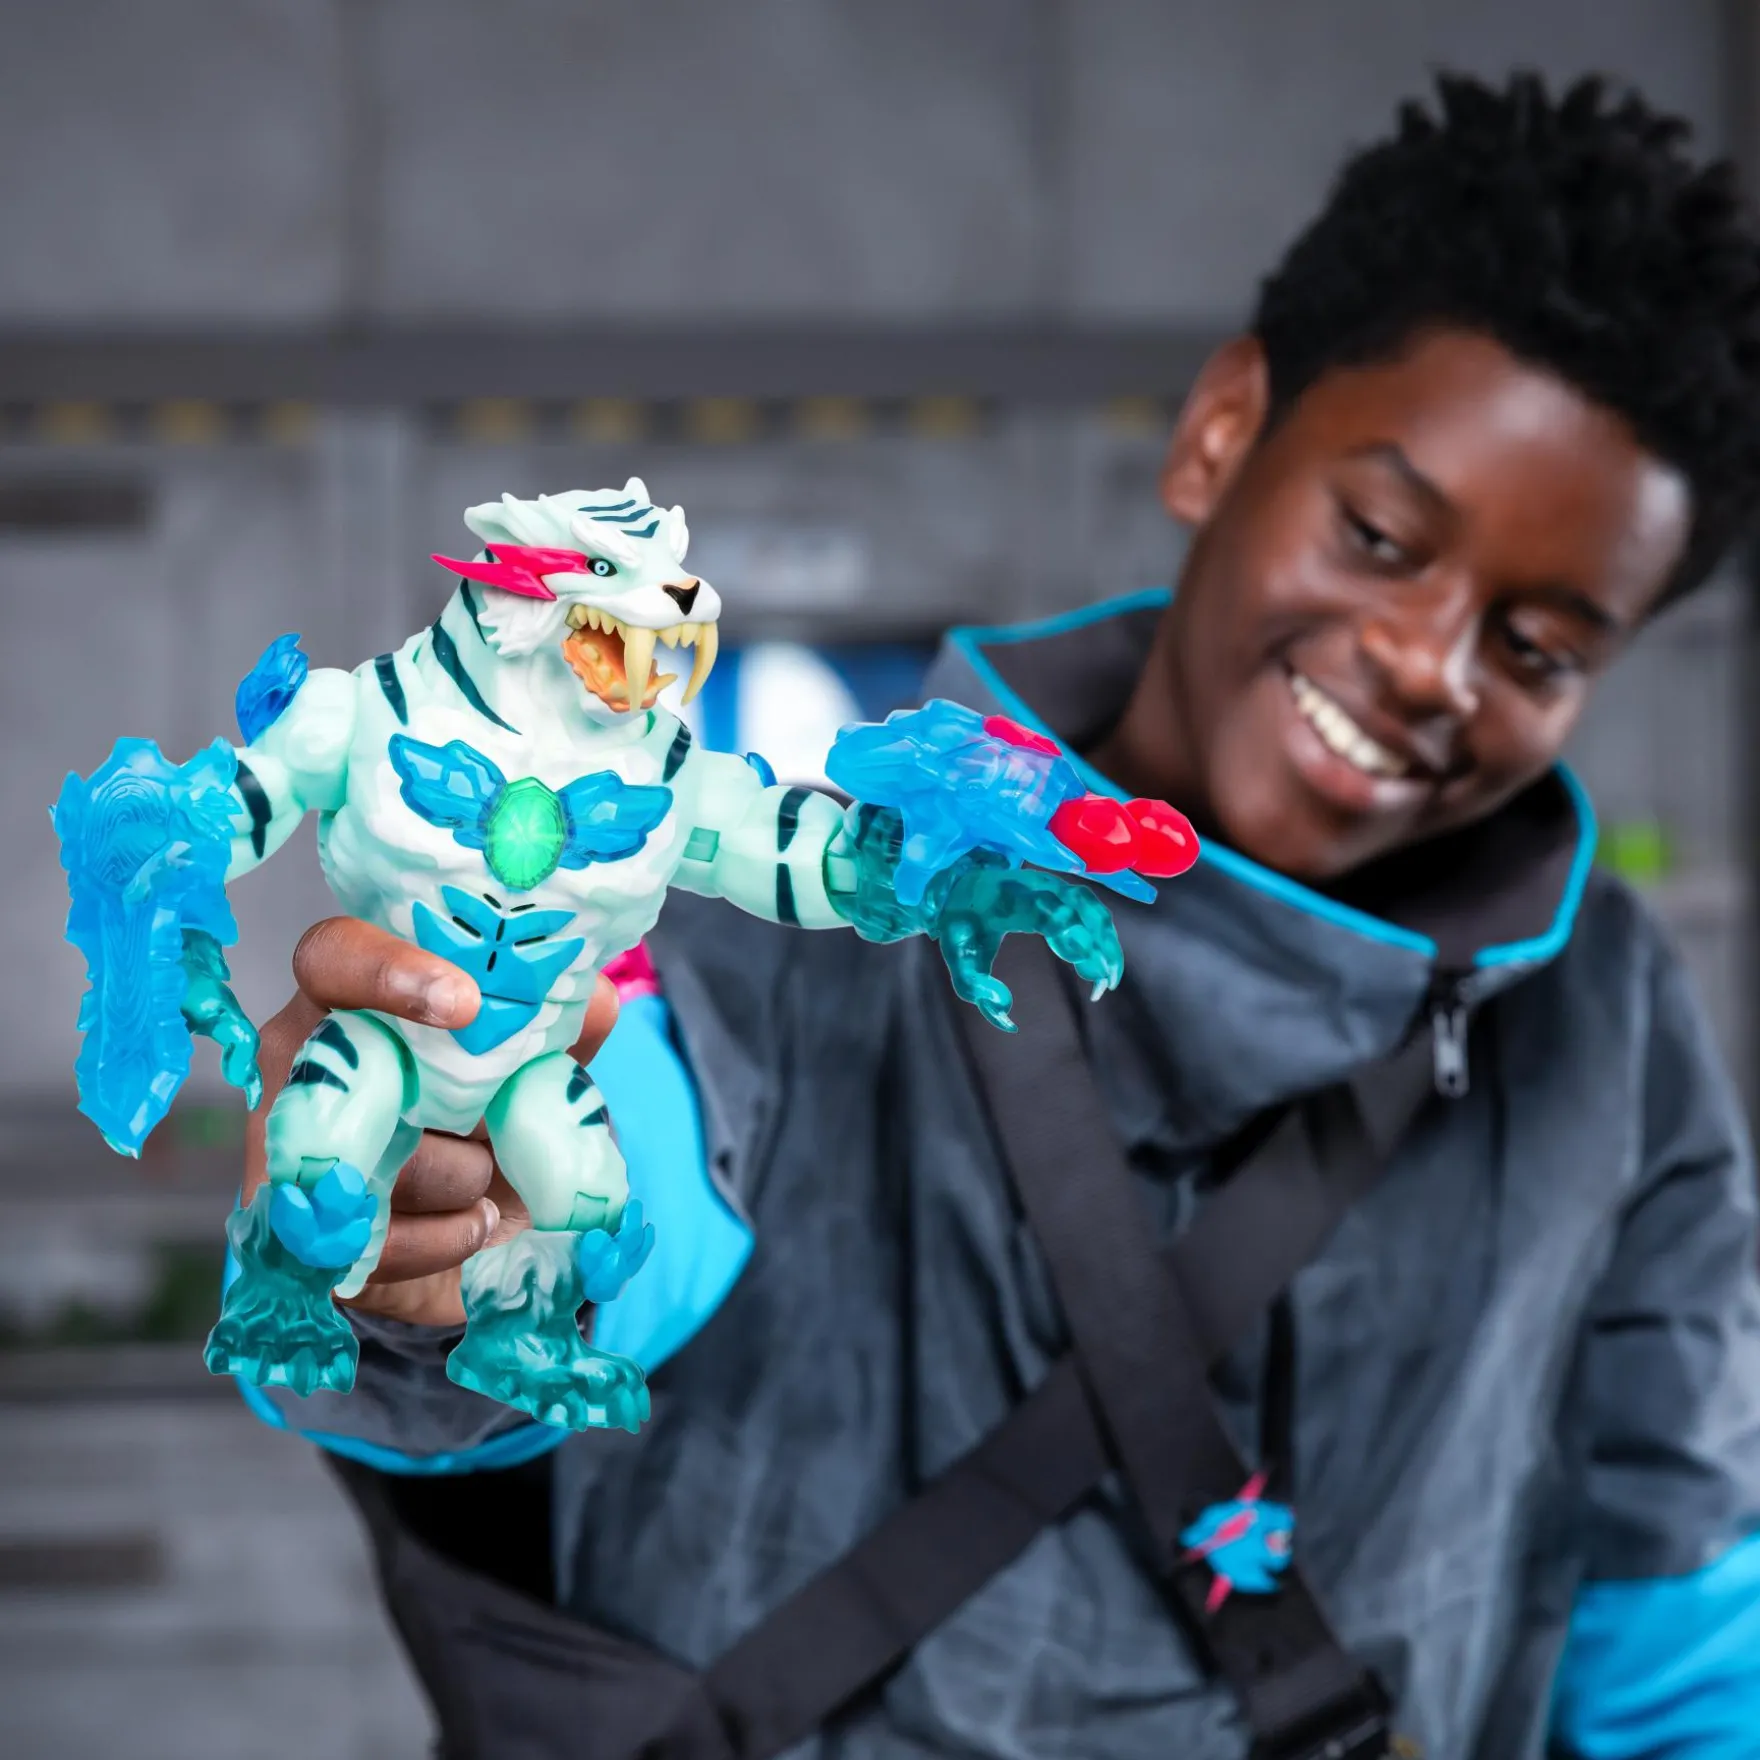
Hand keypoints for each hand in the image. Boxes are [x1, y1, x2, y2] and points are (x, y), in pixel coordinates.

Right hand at [242, 917, 619, 1327]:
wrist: (457, 1234)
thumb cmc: (484, 1123)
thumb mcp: (530, 1072)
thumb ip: (558, 1033)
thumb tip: (592, 998)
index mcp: (351, 999)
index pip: (334, 955)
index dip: (388, 970)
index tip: (466, 1003)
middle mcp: (301, 1062)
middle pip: (360, 1071)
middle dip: (456, 1108)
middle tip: (499, 1123)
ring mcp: (290, 1146)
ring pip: (388, 1161)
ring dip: (467, 1176)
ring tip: (486, 1175)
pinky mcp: (300, 1231)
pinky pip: (386, 1240)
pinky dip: (451, 1236)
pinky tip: (472, 1223)